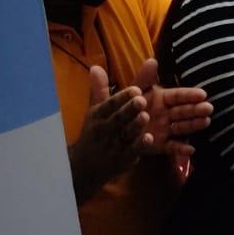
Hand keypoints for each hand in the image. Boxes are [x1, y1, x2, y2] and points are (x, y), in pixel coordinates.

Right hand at [68, 66, 148, 202]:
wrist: (84, 167)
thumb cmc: (94, 132)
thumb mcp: (95, 111)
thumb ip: (101, 89)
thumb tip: (96, 67)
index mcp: (97, 116)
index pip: (108, 105)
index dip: (121, 98)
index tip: (135, 89)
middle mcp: (104, 130)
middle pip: (118, 119)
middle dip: (129, 110)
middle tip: (142, 100)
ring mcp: (114, 146)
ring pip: (126, 135)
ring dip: (135, 126)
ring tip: (145, 116)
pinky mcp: (123, 159)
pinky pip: (132, 151)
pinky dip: (140, 145)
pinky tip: (149, 138)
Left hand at [130, 58, 211, 159]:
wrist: (111, 134)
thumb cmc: (122, 109)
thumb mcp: (129, 93)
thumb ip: (141, 79)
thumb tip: (152, 60)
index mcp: (160, 99)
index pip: (178, 96)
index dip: (190, 95)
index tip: (202, 94)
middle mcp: (166, 114)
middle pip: (183, 111)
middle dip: (196, 110)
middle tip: (208, 108)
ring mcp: (165, 130)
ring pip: (181, 127)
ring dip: (193, 125)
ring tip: (206, 122)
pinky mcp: (160, 146)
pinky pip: (171, 147)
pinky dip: (180, 149)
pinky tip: (190, 149)